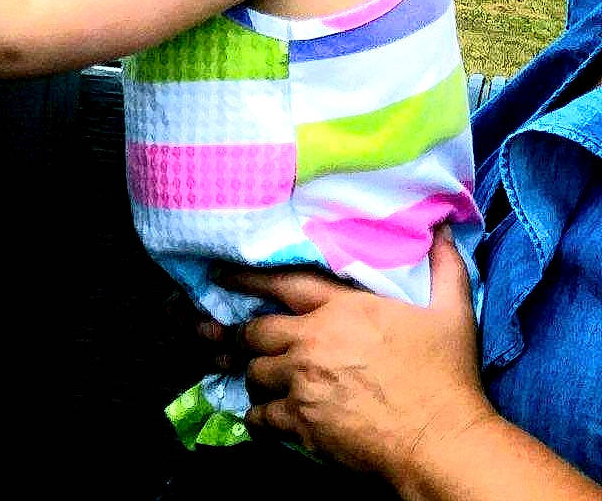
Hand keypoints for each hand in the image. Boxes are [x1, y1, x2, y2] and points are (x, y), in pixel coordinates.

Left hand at [220, 231, 492, 482]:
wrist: (441, 443)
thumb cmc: (446, 376)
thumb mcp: (451, 311)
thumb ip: (444, 265)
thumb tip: (443, 228)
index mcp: (341, 309)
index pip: (282, 283)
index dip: (247, 278)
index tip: (221, 275)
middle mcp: (312, 341)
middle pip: (257, 330)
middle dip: (241, 334)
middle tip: (228, 336)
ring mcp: (302, 383)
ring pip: (255, 372)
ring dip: (252, 374)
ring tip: (249, 375)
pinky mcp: (301, 423)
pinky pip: (261, 416)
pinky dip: (257, 415)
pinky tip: (259, 416)